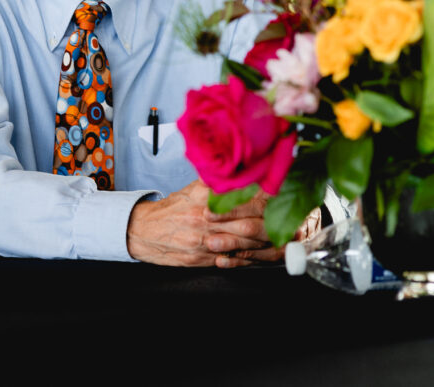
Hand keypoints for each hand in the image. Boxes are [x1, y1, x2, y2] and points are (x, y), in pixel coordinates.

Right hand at [127, 179, 280, 267]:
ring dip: (264, 245)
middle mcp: (204, 220)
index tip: (281, 202)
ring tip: (282, 242)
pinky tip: (260, 257)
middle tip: (292, 226)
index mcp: (204, 200)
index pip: (243, 201)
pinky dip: (247, 260)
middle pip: (248, 226)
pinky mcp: (199, 259)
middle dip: (272, 227)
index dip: (266, 203)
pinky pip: (229, 261)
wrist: (141, 231)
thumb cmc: (171, 209)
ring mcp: (202, 242)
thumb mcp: (192, 189)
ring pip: (242, 246)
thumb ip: (216, 183)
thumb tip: (240, 172)